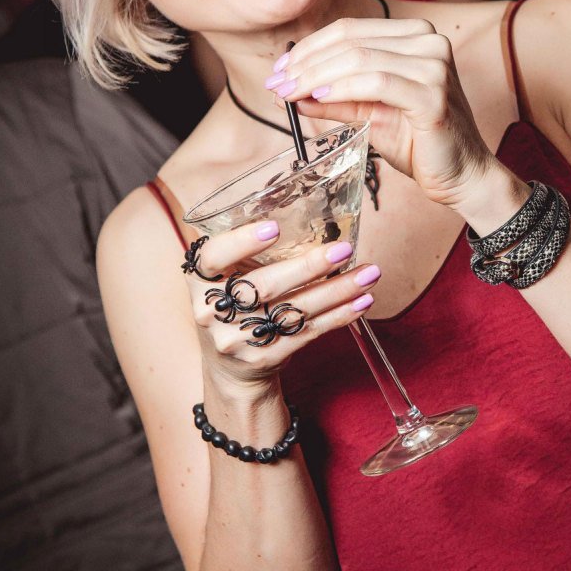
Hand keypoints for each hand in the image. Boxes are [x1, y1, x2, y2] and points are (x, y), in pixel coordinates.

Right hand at [183, 222, 380, 386]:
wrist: (229, 367)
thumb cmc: (234, 303)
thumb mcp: (225, 276)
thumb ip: (247, 248)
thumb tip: (300, 203)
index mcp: (201, 280)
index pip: (213, 257)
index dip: (241, 242)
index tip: (274, 227)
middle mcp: (214, 311)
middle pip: (264, 286)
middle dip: (308, 267)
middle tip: (342, 250)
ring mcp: (238, 338)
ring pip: (294, 310)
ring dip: (337, 291)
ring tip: (368, 273)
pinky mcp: (264, 357)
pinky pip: (307, 333)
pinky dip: (339, 316)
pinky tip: (361, 301)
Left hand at [267, 17, 493, 207]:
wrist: (461, 175)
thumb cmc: (417, 142)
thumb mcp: (367, 113)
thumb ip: (330, 98)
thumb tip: (285, 91)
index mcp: (415, 36)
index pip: (350, 31)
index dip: (308, 48)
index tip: (278, 70)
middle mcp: (429, 42)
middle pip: (351, 42)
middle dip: (305, 63)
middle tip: (276, 83)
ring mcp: (435, 66)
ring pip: (359, 60)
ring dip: (316, 76)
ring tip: (288, 94)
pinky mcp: (434, 95)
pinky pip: (376, 84)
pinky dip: (341, 90)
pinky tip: (318, 99)